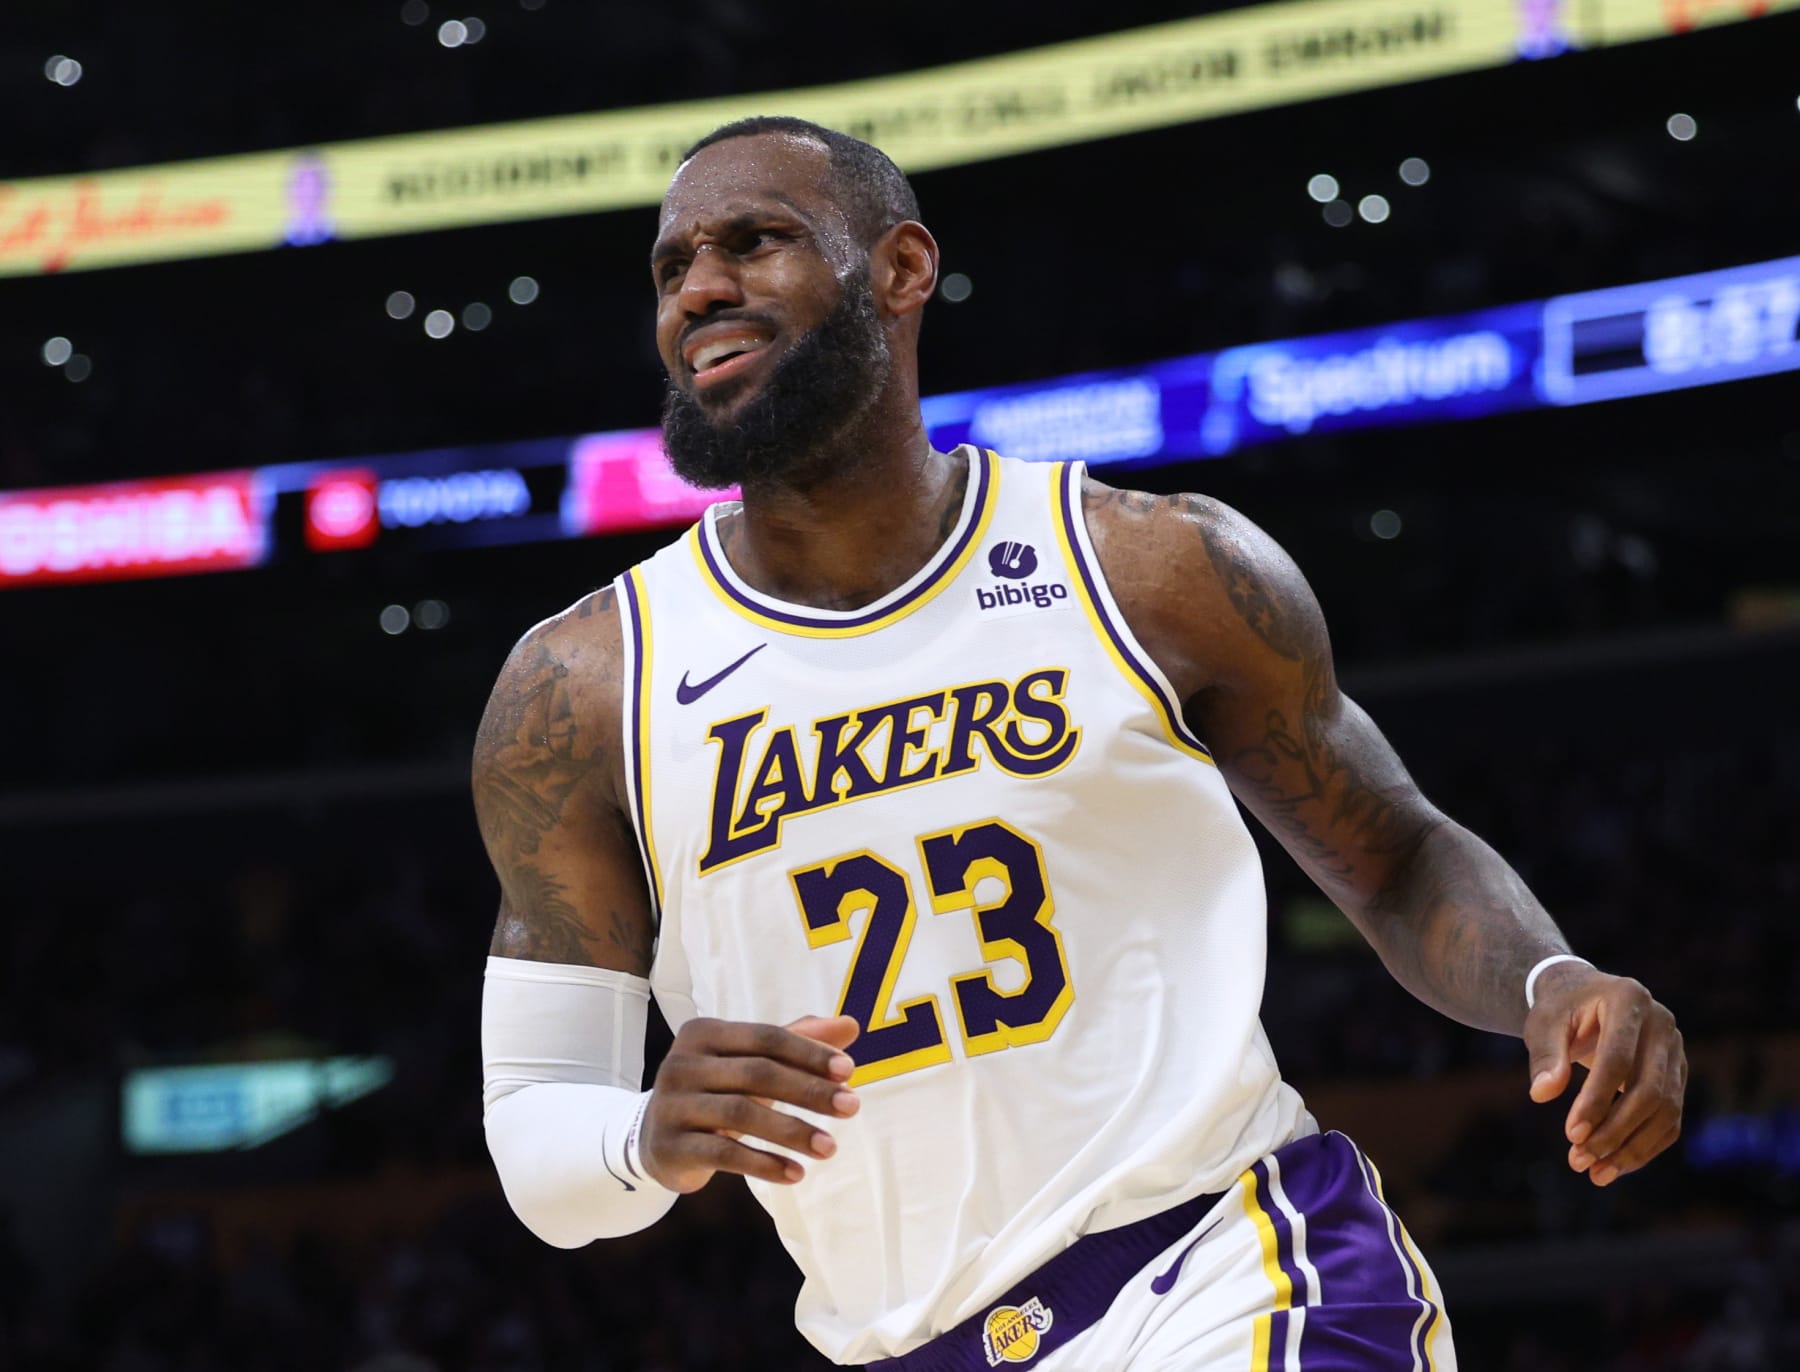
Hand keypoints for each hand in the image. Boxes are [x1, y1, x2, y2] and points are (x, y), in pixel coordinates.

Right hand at [640, 1014, 859, 1192]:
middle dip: (809, 1091)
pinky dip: (763, 1164)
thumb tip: (851, 1025)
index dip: (809, 1052)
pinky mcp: (670, 1146)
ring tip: (830, 1147)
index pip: (766, 1037)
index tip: (850, 1070)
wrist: (654, 1140)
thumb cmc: (716, 1091)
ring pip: (741, 1114)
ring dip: (792, 1131)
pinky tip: (796, 1174)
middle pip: (757, 1073)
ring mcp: (672, 1105)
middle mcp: (682, 1063)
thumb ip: (798, 1041)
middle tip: (852, 1106)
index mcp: (704, 1033)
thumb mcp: (750, 1063)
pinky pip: (723, 1154)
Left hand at [1525, 965, 1684, 1186]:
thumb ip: (1545, 1056)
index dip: (1596, 1101)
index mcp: (1628, 1000)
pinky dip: (1645, 1146)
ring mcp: (1676, 1051)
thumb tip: (1541, 1094)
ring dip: (1632, 1148)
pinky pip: (1671, 1119)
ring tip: (1595, 1172)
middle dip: (1614, 1132)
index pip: (1618, 1060)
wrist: (1587, 997)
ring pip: (1666, 1111)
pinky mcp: (1678, 1075)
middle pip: (1649, 1091)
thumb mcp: (1544, 1023)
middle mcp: (1663, 1024)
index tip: (1571, 1135)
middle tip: (1579, 1160)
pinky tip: (1615, 1166)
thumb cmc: (1561, 1009)